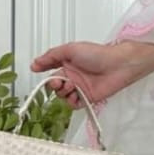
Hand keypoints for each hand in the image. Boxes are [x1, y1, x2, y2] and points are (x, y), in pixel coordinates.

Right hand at [30, 40, 148, 109]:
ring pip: (62, 96)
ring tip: (71, 87)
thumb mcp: (70, 49)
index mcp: (67, 63)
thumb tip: (35, 62)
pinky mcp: (88, 98)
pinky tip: (76, 96)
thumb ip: (51, 56)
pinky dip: (72, 102)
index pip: (50, 69)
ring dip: (63, 93)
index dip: (43, 71)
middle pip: (54, 85)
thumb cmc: (98, 54)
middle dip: (53, 84)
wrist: (118, 65)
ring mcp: (80, 87)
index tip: (37, 70)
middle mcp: (73, 75)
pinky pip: (74, 105)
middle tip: (59, 81)